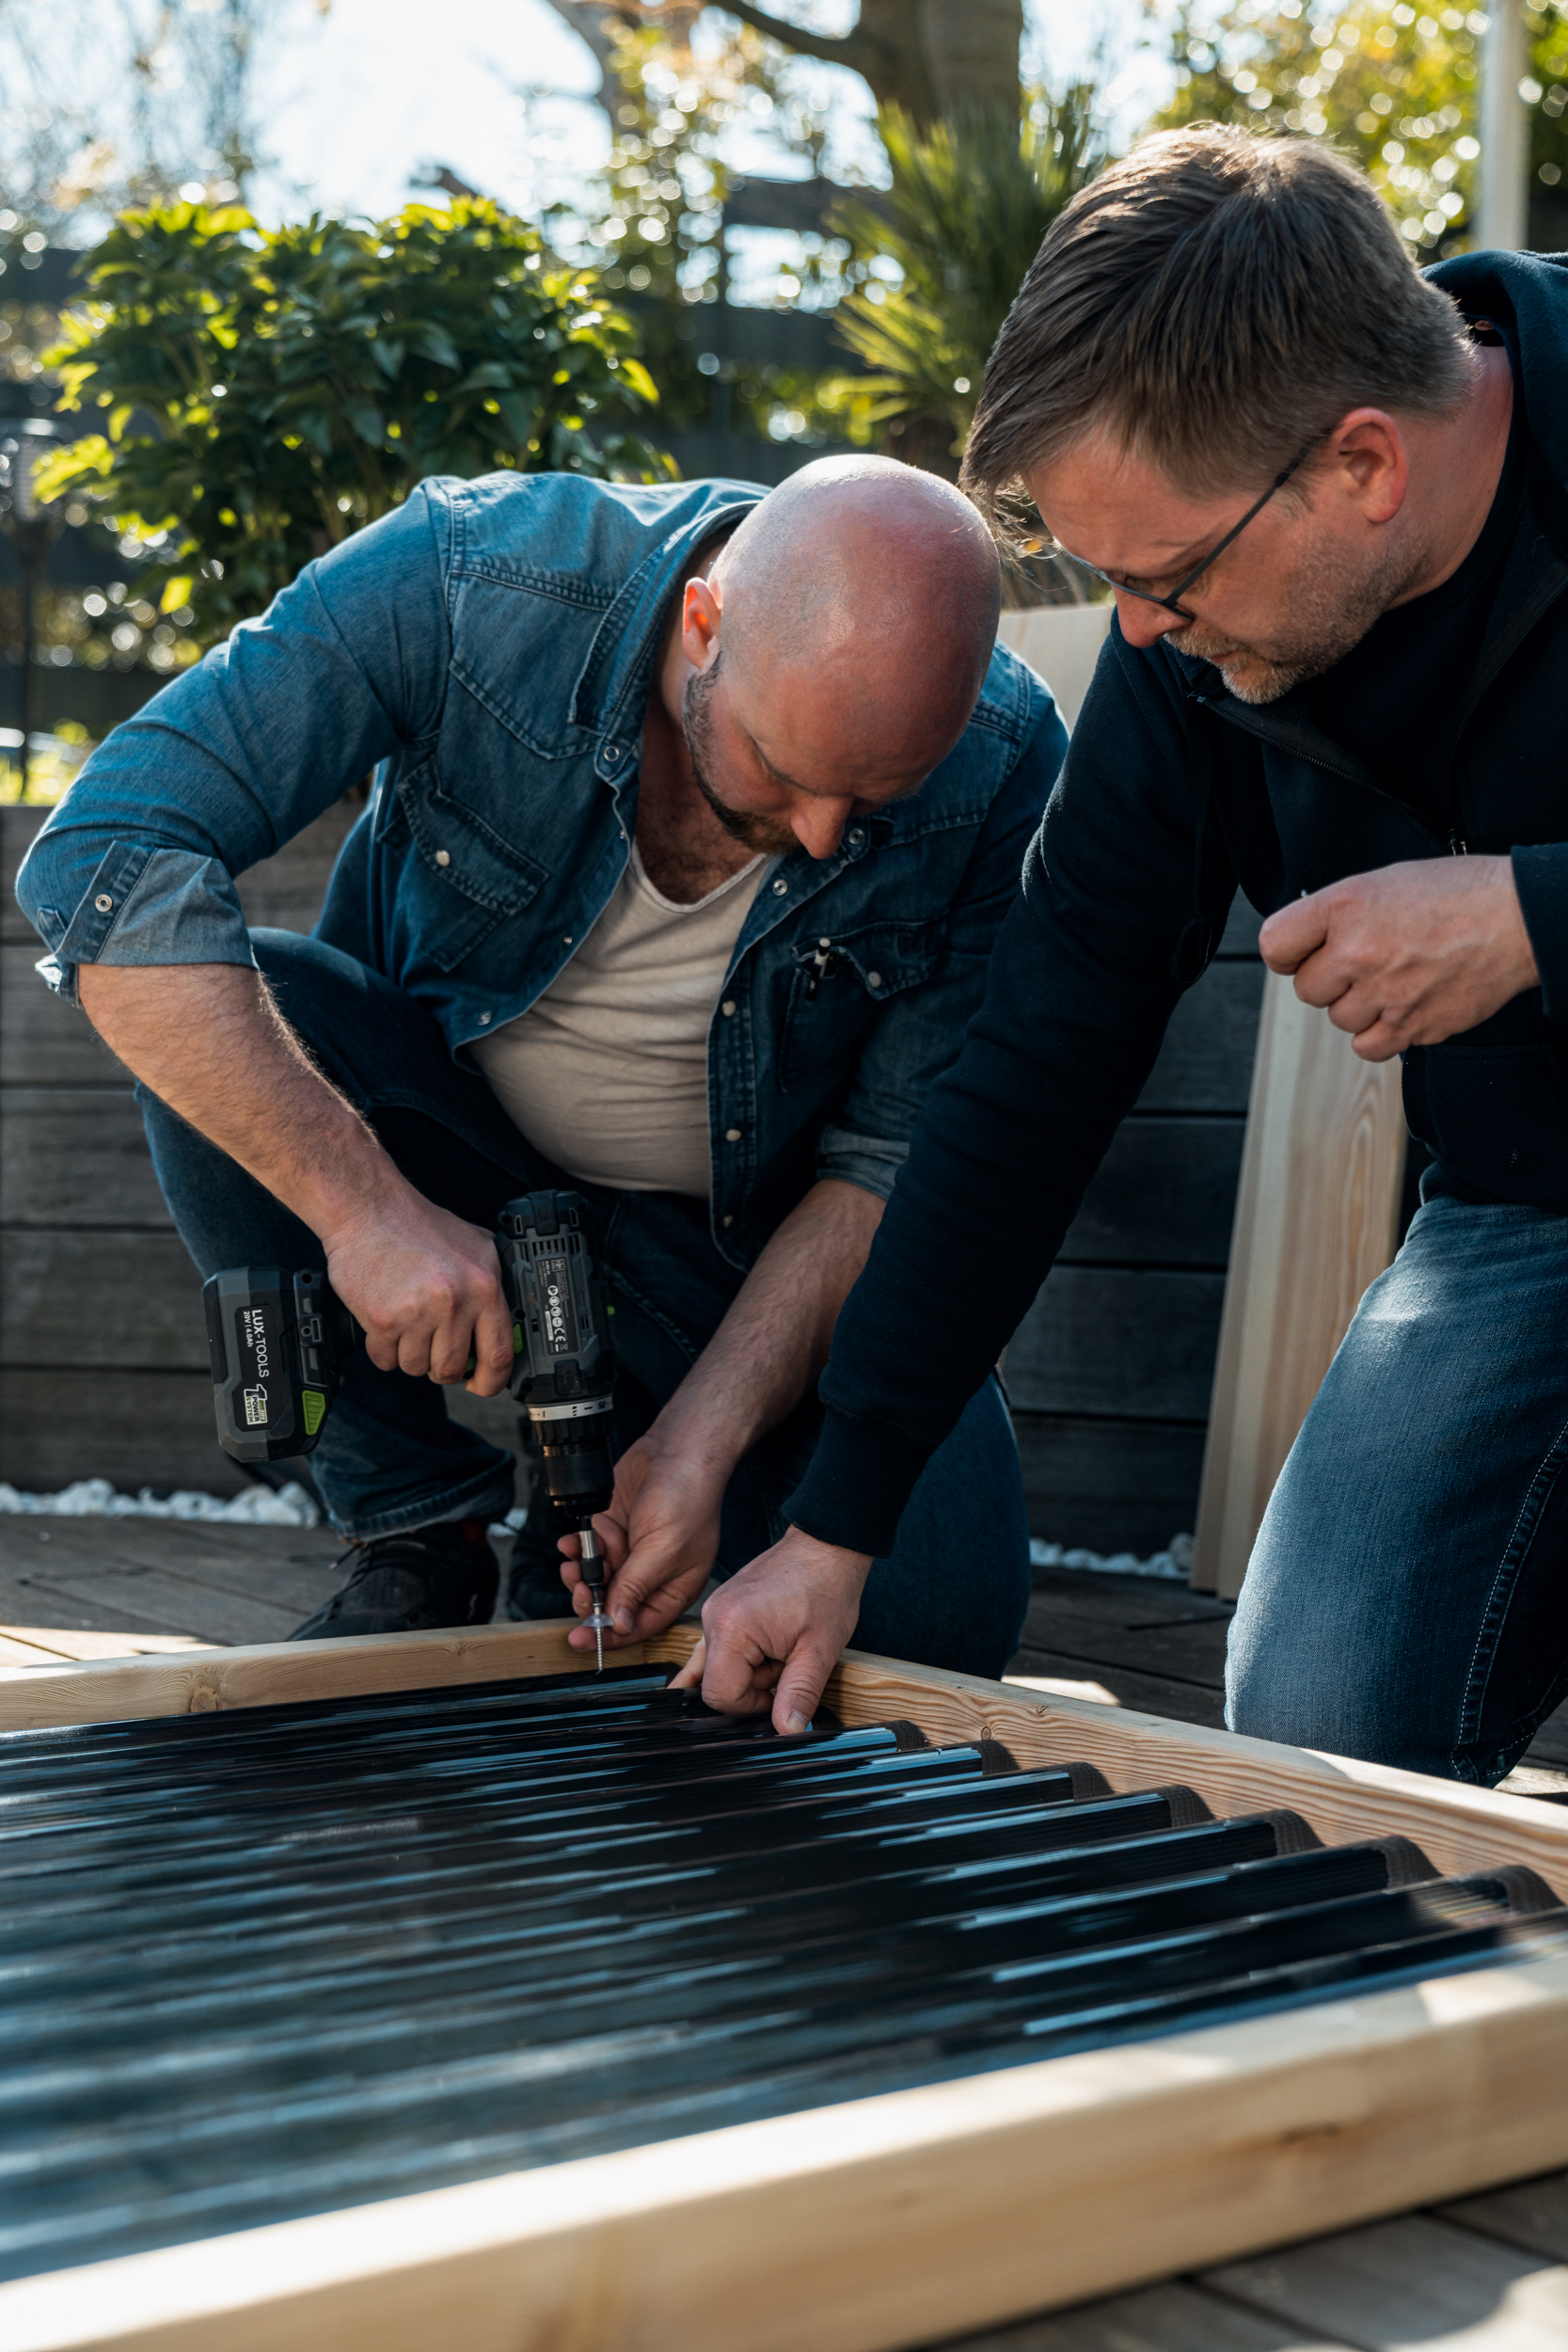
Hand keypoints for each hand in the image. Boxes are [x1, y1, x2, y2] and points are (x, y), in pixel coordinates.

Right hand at [319, 1181, 515, 1396]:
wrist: (368, 1209)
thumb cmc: (418, 1226)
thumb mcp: (476, 1245)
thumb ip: (492, 1282)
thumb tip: (506, 1323)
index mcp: (483, 1286)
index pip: (499, 1354)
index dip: (490, 1380)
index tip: (481, 1385)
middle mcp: (454, 1302)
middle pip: (450, 1368)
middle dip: (440, 1366)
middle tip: (431, 1346)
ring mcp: (417, 1313)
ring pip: (416, 1367)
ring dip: (409, 1355)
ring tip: (405, 1323)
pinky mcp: (382, 1320)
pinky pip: (385, 1360)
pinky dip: (383, 1350)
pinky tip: (385, 1323)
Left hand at [563, 1437, 723, 1654]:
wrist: (677, 1451)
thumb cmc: (687, 1498)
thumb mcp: (662, 1552)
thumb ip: (635, 1588)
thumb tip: (618, 1625)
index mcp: (672, 1589)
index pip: (638, 1626)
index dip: (609, 1636)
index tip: (580, 1640)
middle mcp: (650, 1575)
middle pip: (611, 1605)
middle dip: (591, 1598)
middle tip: (580, 1587)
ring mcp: (630, 1553)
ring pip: (595, 1578)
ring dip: (583, 1569)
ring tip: (578, 1555)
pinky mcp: (613, 1531)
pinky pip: (588, 1550)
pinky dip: (579, 1546)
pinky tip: (575, 1539)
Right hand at [669, 1528, 871, 1733]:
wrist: (827, 1546)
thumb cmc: (826, 1589)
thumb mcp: (819, 1650)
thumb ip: (799, 1694)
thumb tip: (788, 1733)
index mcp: (731, 1629)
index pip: (720, 1695)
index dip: (753, 1706)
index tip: (782, 1691)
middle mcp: (713, 1618)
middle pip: (715, 1683)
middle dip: (753, 1686)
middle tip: (786, 1663)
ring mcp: (714, 1611)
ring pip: (717, 1666)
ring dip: (750, 1670)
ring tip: (779, 1651)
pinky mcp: (722, 1609)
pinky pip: (720, 1647)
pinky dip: (739, 1658)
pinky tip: (758, 1658)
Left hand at [1259, 855, 1538, 1060]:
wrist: (1517, 917)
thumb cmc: (1456, 894)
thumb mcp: (1384, 882)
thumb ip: (1337, 914)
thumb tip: (1304, 945)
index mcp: (1344, 906)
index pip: (1274, 945)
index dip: (1288, 953)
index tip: (1304, 954)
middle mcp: (1358, 950)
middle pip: (1307, 989)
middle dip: (1330, 980)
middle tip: (1367, 962)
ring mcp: (1384, 993)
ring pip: (1340, 1019)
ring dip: (1360, 1005)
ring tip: (1397, 977)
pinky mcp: (1411, 1026)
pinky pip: (1367, 1046)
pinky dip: (1381, 1033)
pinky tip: (1404, 1005)